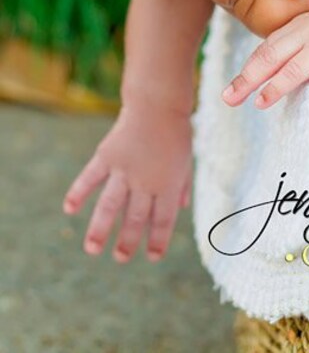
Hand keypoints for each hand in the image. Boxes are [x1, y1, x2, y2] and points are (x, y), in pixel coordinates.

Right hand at [62, 98, 191, 262]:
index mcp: (168, 185)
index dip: (158, 240)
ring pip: (110, 205)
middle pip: (135, 218)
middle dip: (128, 242)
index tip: (152, 257)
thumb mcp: (186, 160)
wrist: (159, 103)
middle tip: (120, 258)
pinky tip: (69, 209)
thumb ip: (182, 185)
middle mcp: (146, 181)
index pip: (163, 221)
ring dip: (100, 229)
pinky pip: (90, 177)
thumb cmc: (175, 132)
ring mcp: (124, 169)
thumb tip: (181, 208)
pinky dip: (78, 192)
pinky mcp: (107, 156)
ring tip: (92, 250)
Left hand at [222, 7, 308, 109]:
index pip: (272, 46)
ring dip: (251, 81)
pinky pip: (293, 70)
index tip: (243, 81)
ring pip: (272, 59)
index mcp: (305, 24)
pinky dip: (275, 85)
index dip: (255, 65)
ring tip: (235, 99)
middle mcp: (304, 26)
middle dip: (245, 76)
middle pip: (265, 52)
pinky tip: (263, 99)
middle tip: (227, 96)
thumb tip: (298, 79)